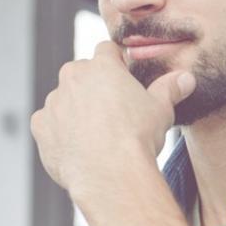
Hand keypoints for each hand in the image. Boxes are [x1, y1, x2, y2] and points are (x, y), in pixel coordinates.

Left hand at [30, 41, 194, 200]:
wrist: (110, 174)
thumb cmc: (137, 139)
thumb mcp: (161, 110)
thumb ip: (170, 88)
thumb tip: (185, 78)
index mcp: (101, 66)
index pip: (106, 51)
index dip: (116, 65)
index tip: (123, 81)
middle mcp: (72, 77)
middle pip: (81, 73)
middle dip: (93, 87)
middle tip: (111, 112)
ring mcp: (53, 101)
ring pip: (64, 99)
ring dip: (75, 110)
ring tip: (95, 135)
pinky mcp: (40, 126)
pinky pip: (48, 124)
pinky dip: (59, 132)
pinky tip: (78, 147)